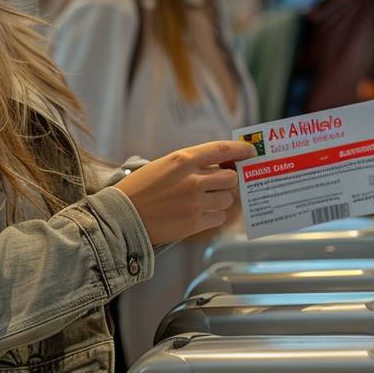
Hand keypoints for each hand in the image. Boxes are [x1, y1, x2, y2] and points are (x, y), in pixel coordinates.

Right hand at [118, 140, 256, 246]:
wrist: (123, 215)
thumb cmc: (141, 189)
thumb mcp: (164, 165)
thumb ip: (190, 164)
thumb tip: (218, 168)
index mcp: (183, 159)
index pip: (221, 150)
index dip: (240, 150)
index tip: (250, 152)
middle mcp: (193, 179)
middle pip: (230, 178)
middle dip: (228, 181)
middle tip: (220, 184)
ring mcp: (196, 202)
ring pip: (227, 199)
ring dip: (221, 200)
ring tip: (205, 201)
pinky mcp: (195, 222)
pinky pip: (219, 217)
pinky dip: (214, 216)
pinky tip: (200, 214)